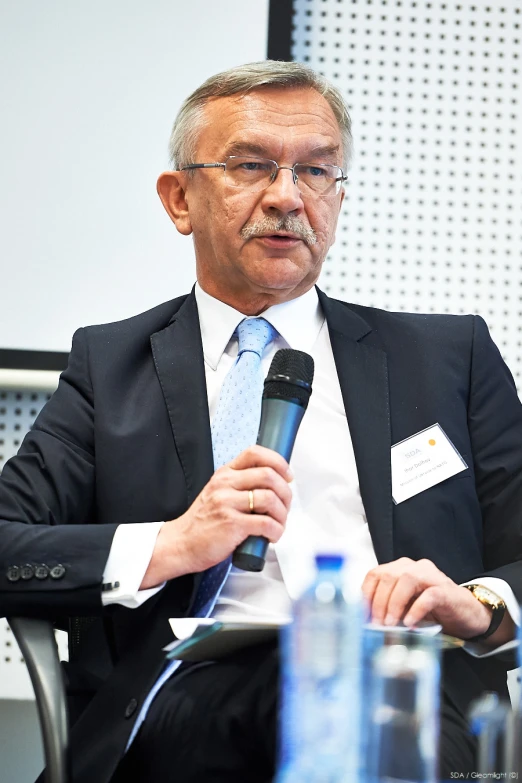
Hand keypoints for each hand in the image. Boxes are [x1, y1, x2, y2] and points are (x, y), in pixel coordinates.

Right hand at [141, 445, 292, 588]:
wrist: (181, 544)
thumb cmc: (202, 522)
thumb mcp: (217, 493)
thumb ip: (239, 485)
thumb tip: (272, 486)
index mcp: (224, 474)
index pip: (255, 453)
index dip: (278, 462)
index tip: (288, 476)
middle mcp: (225, 484)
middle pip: (268, 475)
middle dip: (286, 492)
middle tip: (285, 506)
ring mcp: (227, 503)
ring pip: (270, 498)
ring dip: (283, 514)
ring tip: (279, 524)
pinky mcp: (231, 524)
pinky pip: (266, 523)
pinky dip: (277, 530)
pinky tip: (273, 536)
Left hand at [362, 557, 494, 639]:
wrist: (467, 615)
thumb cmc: (433, 612)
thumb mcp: (406, 608)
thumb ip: (389, 608)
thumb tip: (367, 624)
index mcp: (400, 569)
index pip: (375, 574)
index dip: (366, 594)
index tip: (361, 615)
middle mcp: (414, 567)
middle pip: (388, 576)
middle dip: (378, 602)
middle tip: (376, 624)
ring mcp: (431, 576)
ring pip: (406, 580)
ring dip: (394, 604)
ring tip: (390, 624)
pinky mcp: (445, 590)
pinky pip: (428, 595)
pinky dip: (416, 610)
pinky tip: (410, 624)